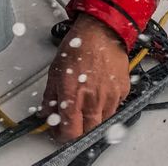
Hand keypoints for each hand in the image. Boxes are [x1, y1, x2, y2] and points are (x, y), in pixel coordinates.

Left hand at [40, 14, 130, 142]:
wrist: (102, 30)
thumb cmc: (79, 44)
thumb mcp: (55, 69)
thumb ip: (50, 95)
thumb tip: (46, 111)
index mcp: (73, 94)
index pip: (69, 132)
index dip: (62, 136)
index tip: (58, 131)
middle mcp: (93, 99)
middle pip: (87, 133)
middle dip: (77, 131)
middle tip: (71, 121)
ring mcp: (110, 97)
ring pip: (102, 123)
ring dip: (92, 119)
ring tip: (85, 103)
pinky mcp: (122, 91)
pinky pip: (114, 108)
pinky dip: (106, 106)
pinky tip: (99, 92)